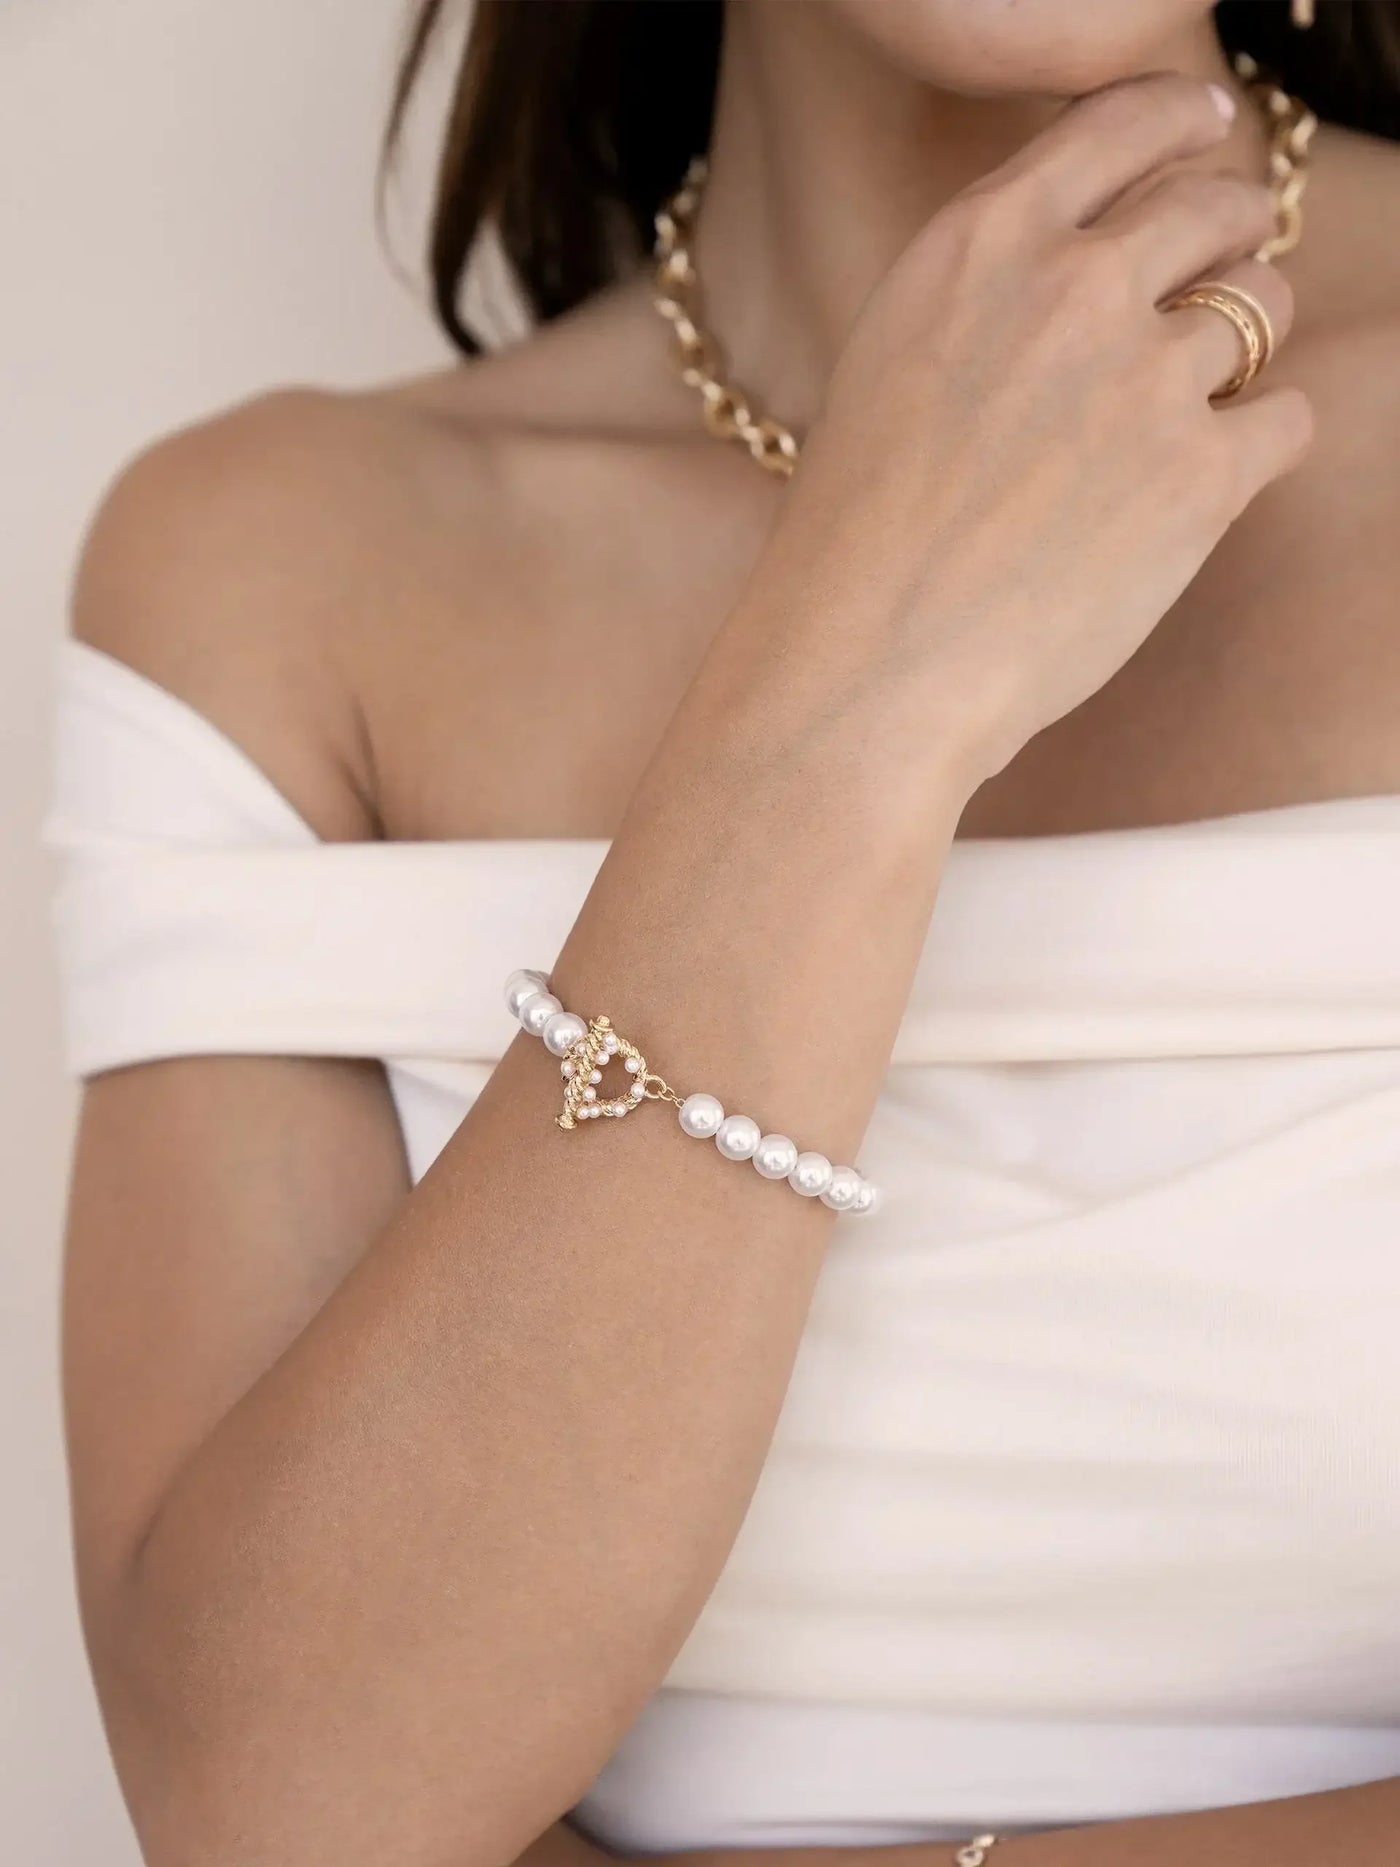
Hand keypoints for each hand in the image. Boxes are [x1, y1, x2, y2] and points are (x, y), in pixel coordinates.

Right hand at [763, 73, 1309, 783]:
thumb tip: (1098, 273)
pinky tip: (1201, 485)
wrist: (868, 666)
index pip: (1118, 124)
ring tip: (1185, 412)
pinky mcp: (1202, 473)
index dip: (1178, 123)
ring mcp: (1144, 376)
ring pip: (1263, 303)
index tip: (1203, 134)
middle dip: (1230, 235)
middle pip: (1214, 203)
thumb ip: (993, 295)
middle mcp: (1069, 286)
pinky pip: (1286, 417)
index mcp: (979, 246)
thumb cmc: (860, 542)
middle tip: (1218, 277)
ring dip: (1242, 346)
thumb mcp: (895, 366)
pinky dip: (1259, 443)